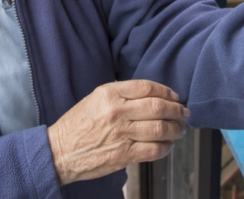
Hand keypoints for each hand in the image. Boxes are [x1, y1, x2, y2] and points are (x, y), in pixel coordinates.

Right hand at [47, 80, 188, 185]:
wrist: (60, 151)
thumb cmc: (77, 125)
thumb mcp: (95, 99)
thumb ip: (121, 95)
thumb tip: (151, 96)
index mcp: (109, 93)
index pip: (146, 87)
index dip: (165, 91)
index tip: (174, 96)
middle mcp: (117, 111)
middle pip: (157, 107)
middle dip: (176, 110)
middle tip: (183, 113)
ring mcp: (121, 133)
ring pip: (159, 128)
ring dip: (175, 130)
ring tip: (179, 130)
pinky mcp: (123, 154)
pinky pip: (153, 149)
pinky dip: (165, 148)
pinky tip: (167, 146)